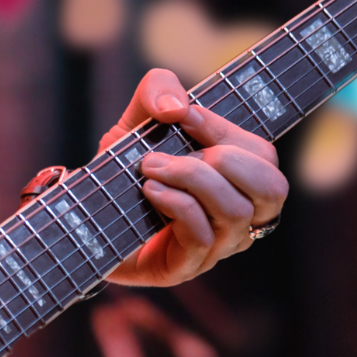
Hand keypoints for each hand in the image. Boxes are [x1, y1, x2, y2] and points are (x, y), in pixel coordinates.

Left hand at [103, 69, 288, 286]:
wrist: (84, 213)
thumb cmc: (123, 167)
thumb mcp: (138, 119)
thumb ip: (159, 91)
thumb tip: (178, 107)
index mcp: (238, 180)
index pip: (263, 157)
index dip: (227, 131)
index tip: (184, 117)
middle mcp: (239, 216)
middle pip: (272, 189)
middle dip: (225, 160)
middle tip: (174, 153)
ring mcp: (216, 246)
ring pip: (236, 213)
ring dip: (191, 179)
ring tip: (150, 168)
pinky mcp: (186, 266)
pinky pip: (202, 236)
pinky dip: (176, 205)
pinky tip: (149, 191)